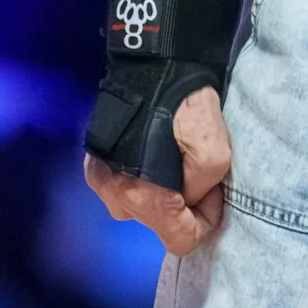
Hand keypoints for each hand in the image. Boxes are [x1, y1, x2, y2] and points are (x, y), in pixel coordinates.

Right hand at [83, 83, 231, 255]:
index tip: (210, 194)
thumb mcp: (213, 153)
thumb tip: (187, 199)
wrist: (154, 66)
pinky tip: (154, 153)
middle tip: (195, 171)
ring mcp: (100, 182)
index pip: (179, 241)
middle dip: (183, 204)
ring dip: (162, 192)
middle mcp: (115, 197)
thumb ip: (201, 192)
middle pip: (160, 223)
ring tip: (175, 158)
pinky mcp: (95, 165)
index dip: (202, 221)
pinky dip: (143, 178)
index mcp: (142, 198)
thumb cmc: (186, 108)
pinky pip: (126, 188)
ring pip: (143, 206)